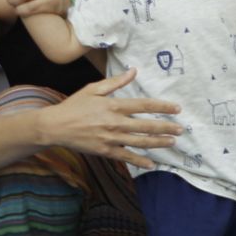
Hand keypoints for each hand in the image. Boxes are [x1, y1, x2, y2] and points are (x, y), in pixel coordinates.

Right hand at [44, 69, 183, 169]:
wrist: (55, 126)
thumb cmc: (74, 106)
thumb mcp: (93, 89)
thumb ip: (115, 82)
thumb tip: (133, 71)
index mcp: (113, 105)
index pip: (144, 105)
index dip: (162, 107)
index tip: (177, 109)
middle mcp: (115, 122)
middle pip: (147, 126)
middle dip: (166, 127)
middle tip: (180, 129)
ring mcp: (111, 138)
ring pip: (140, 142)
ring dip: (158, 143)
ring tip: (172, 143)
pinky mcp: (105, 151)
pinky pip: (126, 157)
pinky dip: (139, 161)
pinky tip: (151, 163)